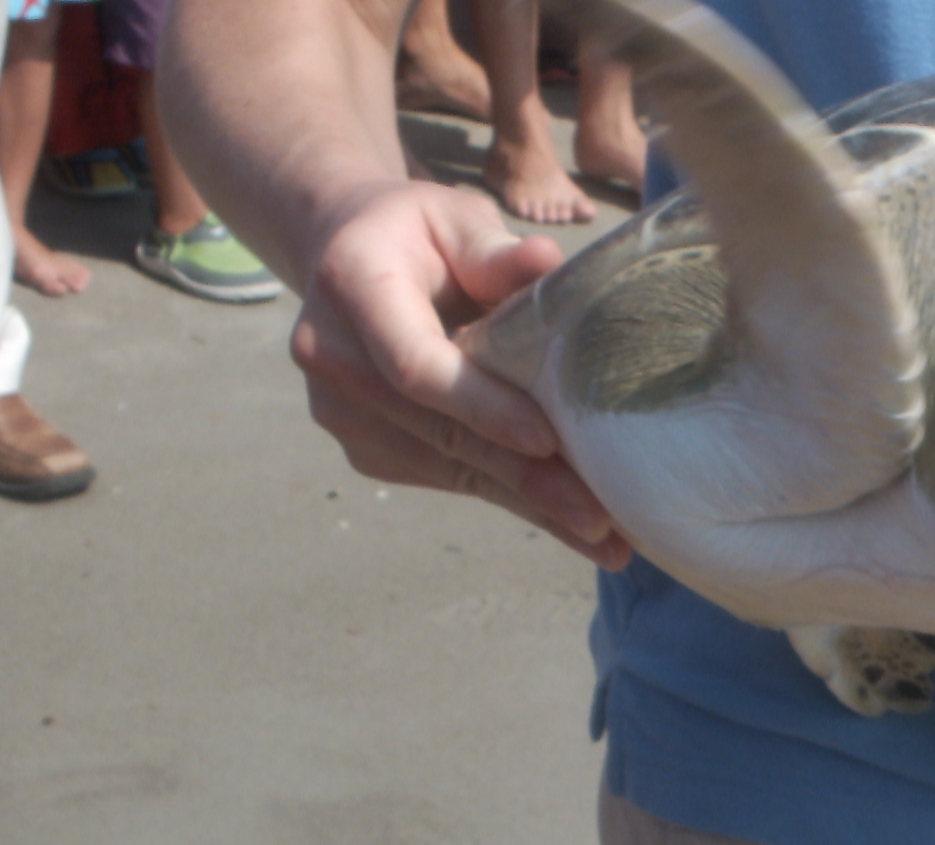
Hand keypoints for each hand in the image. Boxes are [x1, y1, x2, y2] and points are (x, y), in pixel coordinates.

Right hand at [290, 180, 630, 568]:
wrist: (347, 256)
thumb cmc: (419, 233)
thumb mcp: (455, 217)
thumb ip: (494, 248)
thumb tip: (546, 263)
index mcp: (351, 286)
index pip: (416, 364)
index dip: (481, 405)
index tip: (547, 439)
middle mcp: (331, 357)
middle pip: (437, 431)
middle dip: (524, 479)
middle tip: (598, 517)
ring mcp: (342, 413)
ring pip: (447, 468)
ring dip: (528, 506)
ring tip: (603, 537)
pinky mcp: (366, 449)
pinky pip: (447, 477)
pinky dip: (510, 499)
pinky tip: (568, 521)